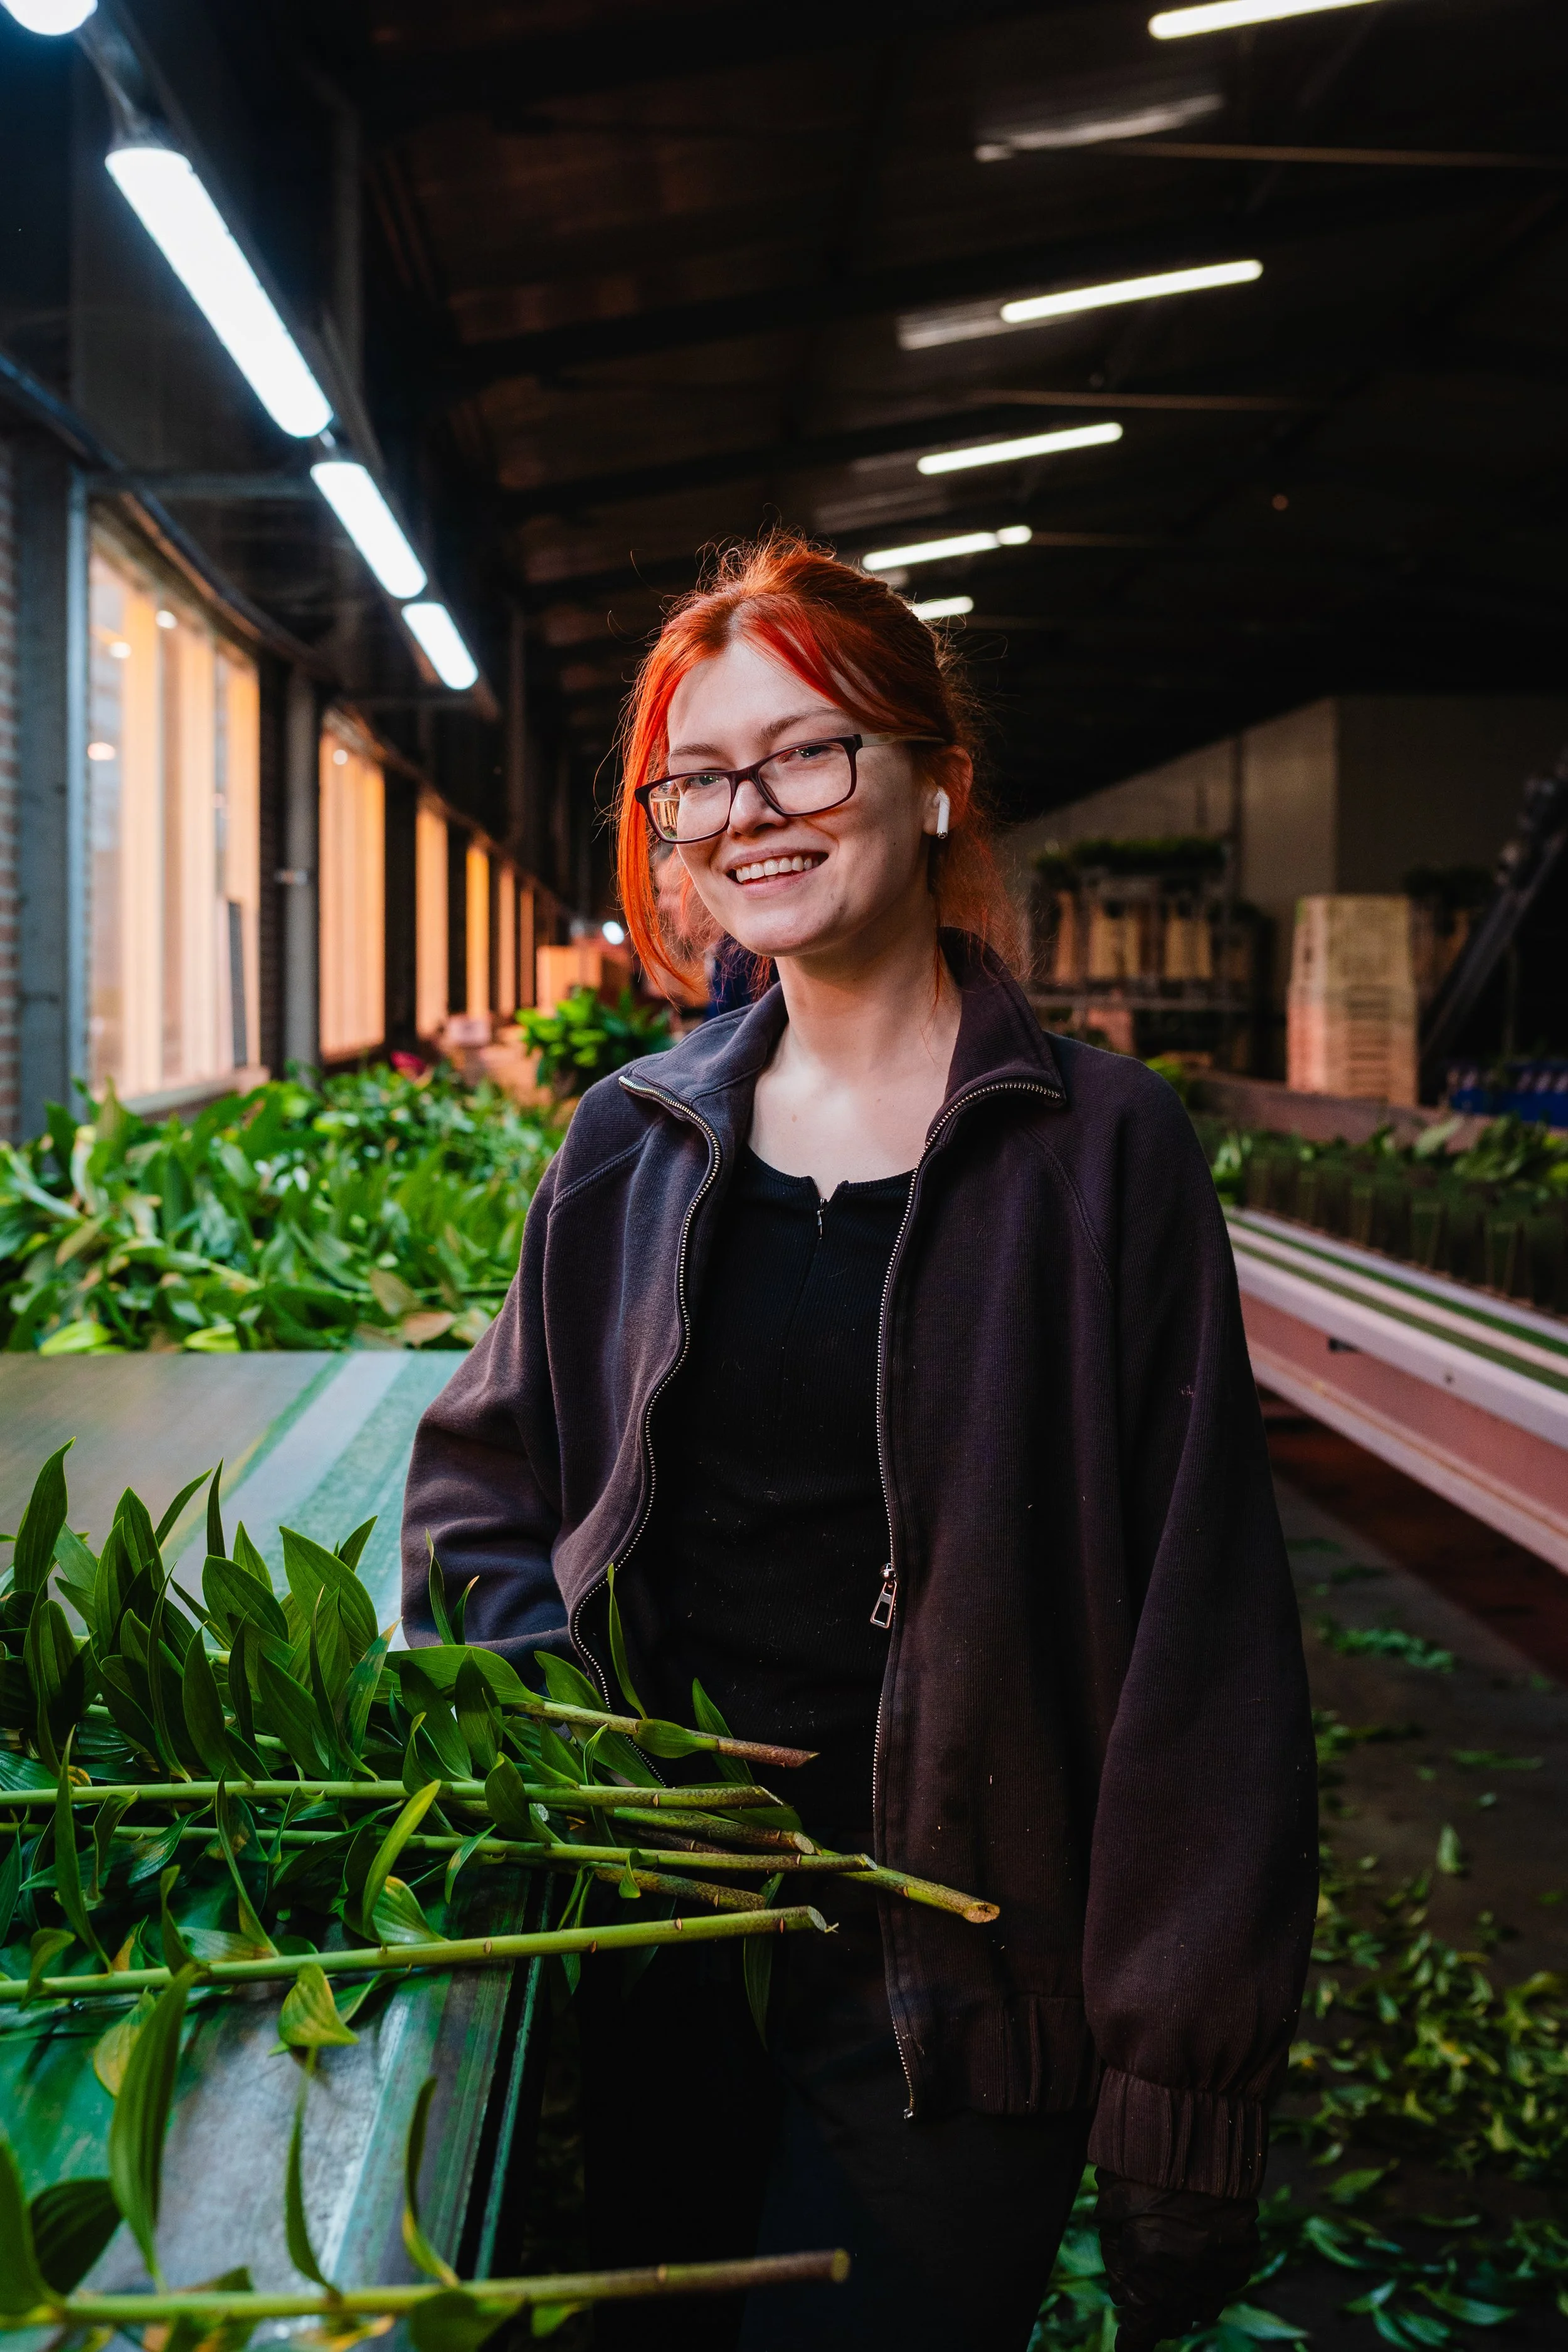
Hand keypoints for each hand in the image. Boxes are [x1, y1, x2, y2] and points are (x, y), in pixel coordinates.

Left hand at [1096, 2174, 1259, 2349]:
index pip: (1139, 2337)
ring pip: (1202, 2307)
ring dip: (1185, 2297)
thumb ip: (1116, 2260)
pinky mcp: (1242, 2255)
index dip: (1131, 2343)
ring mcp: (1219, 2274)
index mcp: (1149, 2283)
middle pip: (1172, 2322)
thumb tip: (1123, 2293)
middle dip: (1156, 2314)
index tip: (1126, 2344)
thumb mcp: (1110, 2216)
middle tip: (1146, 2294)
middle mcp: (1187, 2288)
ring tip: (1172, 2272)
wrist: (1189, 2139)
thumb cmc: (1137, 2173)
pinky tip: (1198, 2251)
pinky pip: (1225, 2280)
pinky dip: (1210, 2273)